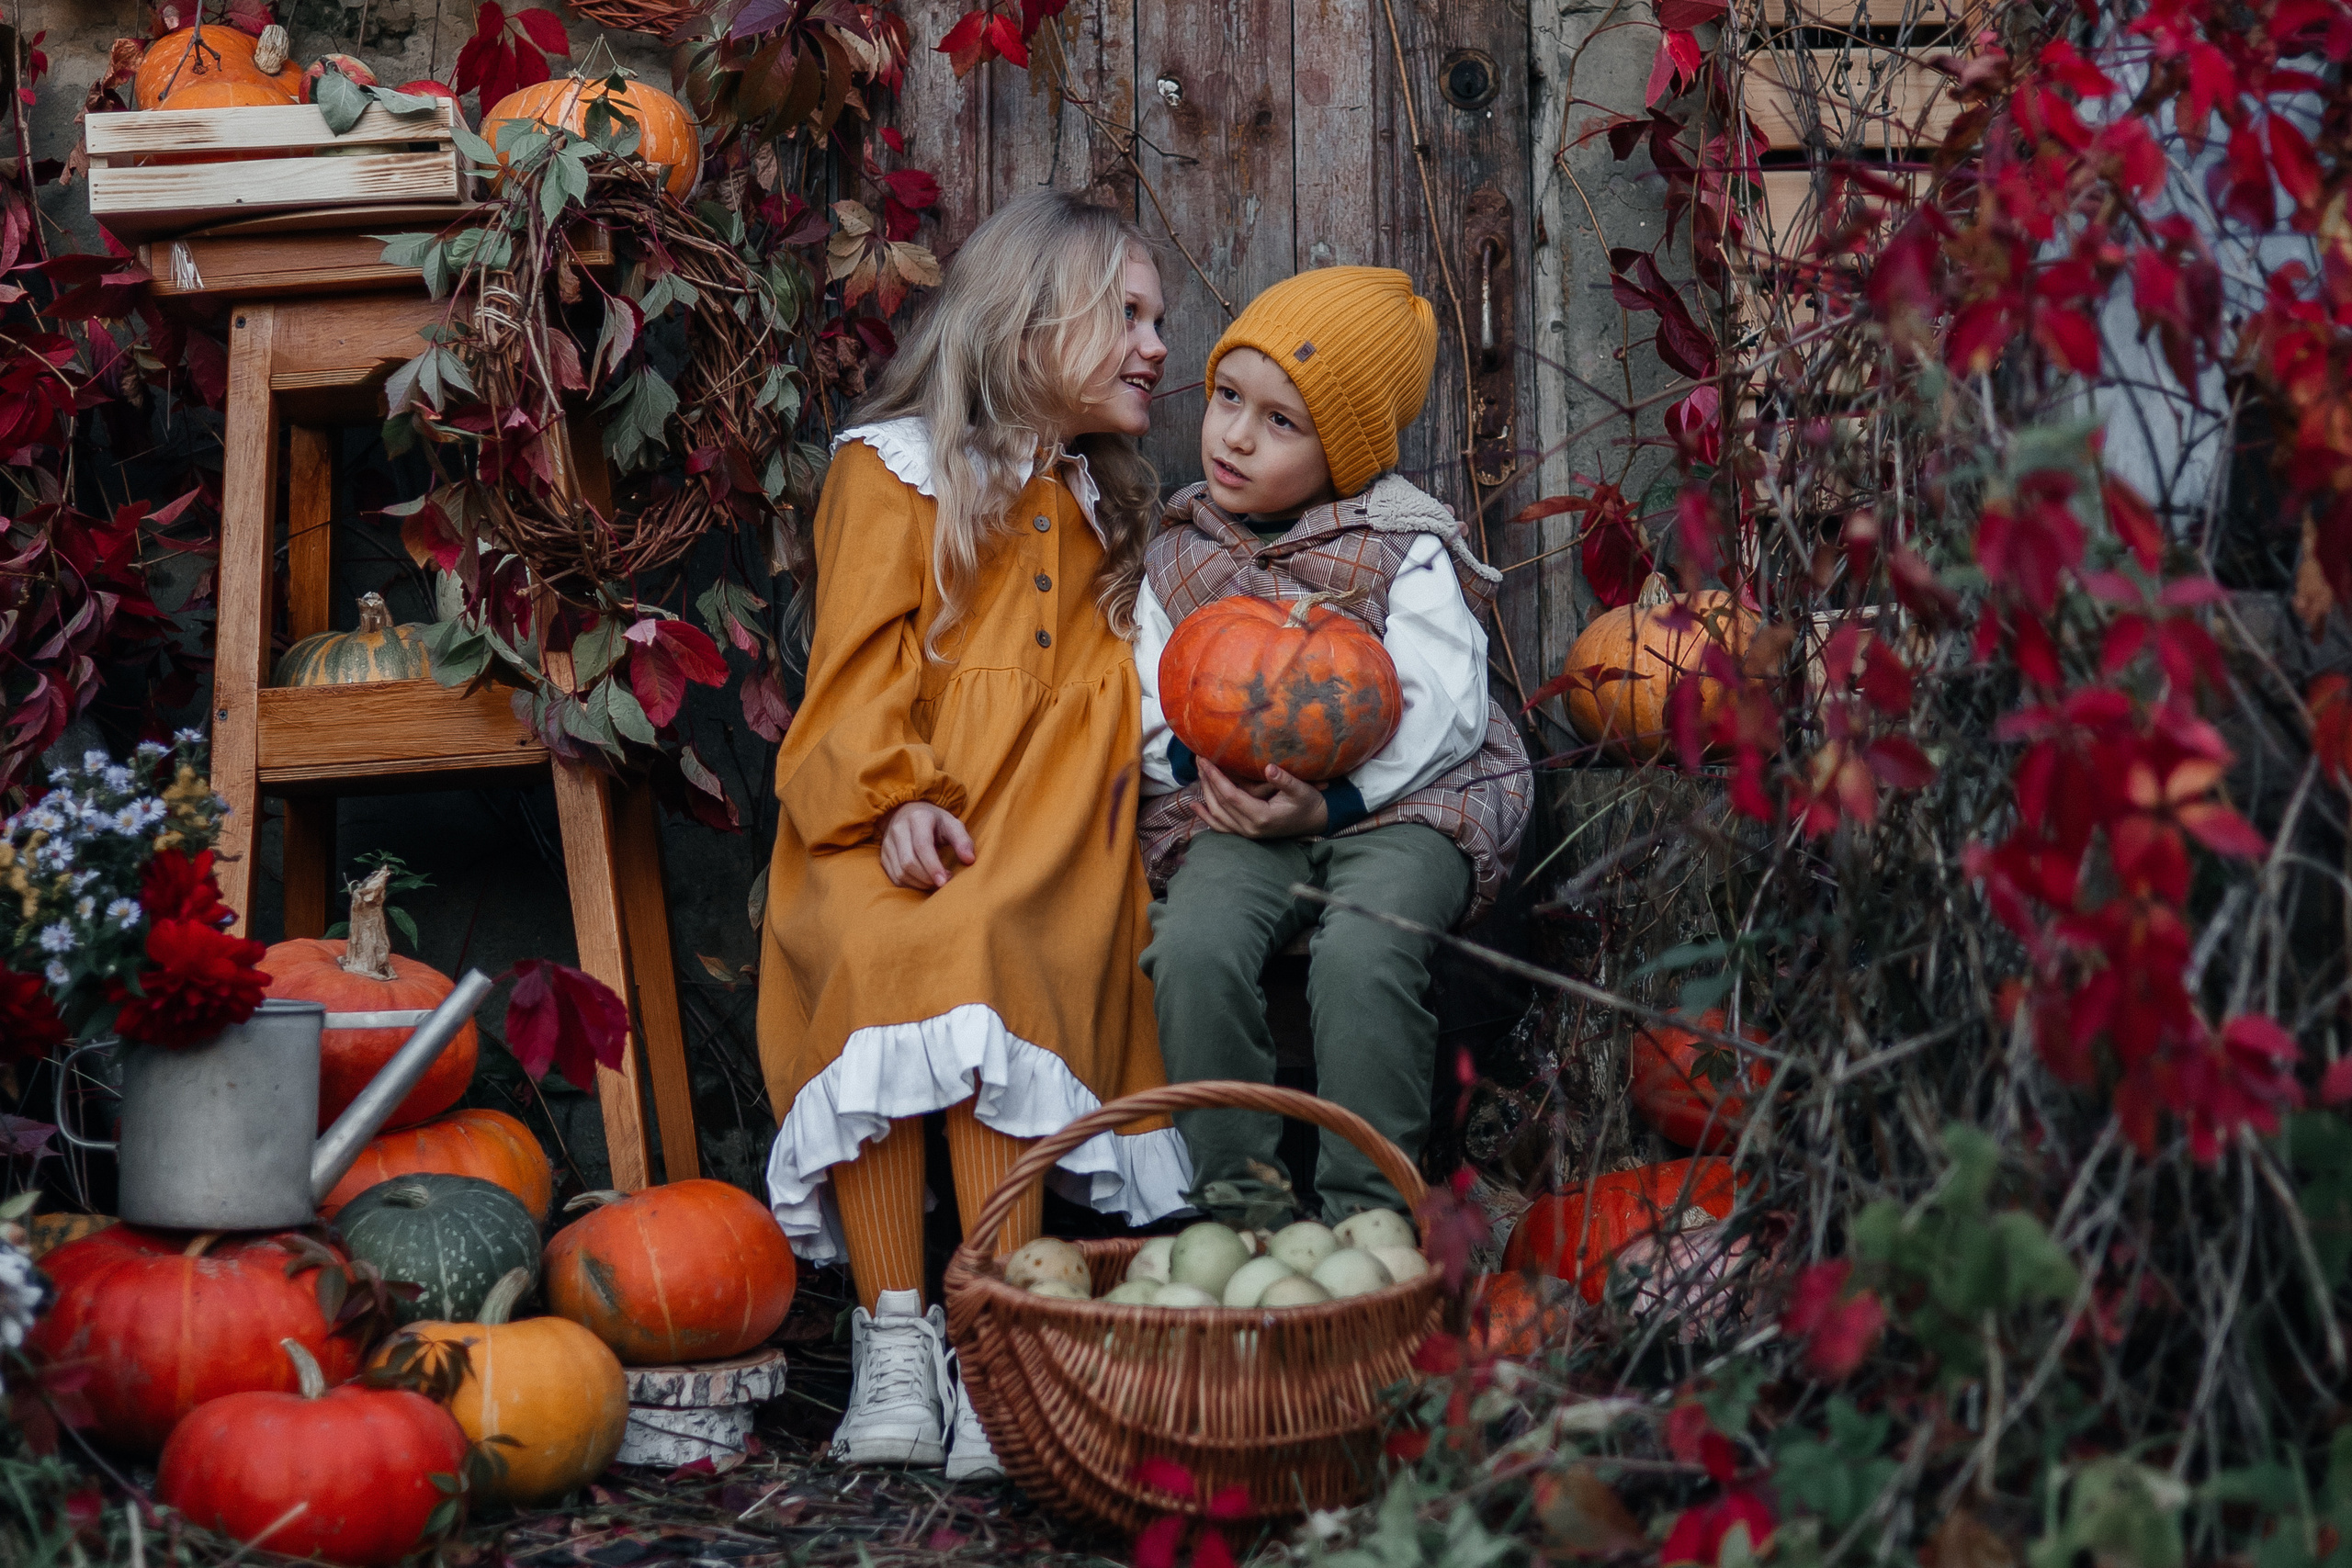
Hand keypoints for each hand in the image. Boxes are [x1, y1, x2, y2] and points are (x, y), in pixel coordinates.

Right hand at [879, 801, 974, 889]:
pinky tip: (923, 882)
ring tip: (934, 881)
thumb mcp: (952, 824)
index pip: (922, 846)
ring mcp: (887, 843)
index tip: (945, 882)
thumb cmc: (934, 821)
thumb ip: (962, 840)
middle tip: (943, 882)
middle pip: (908, 862)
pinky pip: (894, 877)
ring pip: (900, 872)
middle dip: (927, 878)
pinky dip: (910, 885)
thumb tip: (969, 860)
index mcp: (918, 818)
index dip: (933, 866)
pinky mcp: (883, 855)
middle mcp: (898, 829)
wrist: (906, 812)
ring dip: (919, 883)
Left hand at [1192, 761, 1329, 838]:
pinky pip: (1221, 826)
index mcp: (1262, 817)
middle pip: (1220, 804)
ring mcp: (1246, 833)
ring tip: (1198, 774)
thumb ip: (1285, 780)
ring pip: (1217, 815)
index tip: (1205, 760)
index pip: (1231, 796)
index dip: (1216, 778)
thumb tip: (1269, 768)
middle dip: (1207, 781)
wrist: (1314, 821)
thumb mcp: (1301, 789)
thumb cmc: (1308, 803)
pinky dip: (1206, 816)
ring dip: (1205, 794)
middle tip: (1199, 760)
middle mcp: (1250, 828)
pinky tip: (1195, 805)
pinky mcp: (1246, 833)